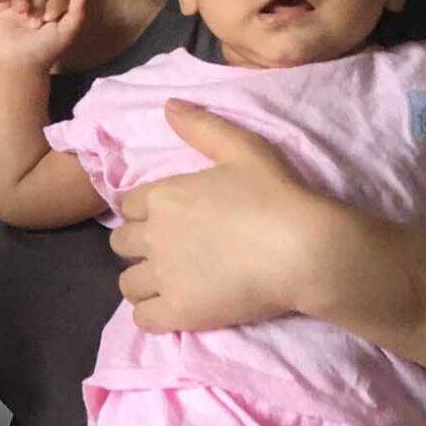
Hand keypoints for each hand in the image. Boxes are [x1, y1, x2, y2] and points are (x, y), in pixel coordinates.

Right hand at [0, 0, 87, 72]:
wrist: (19, 63)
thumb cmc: (45, 50)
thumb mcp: (66, 34)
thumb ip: (77, 15)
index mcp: (53, 15)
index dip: (54, 5)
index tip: (49, 19)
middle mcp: (37, 11)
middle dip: (37, 5)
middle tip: (35, 23)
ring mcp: (19, 11)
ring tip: (20, 12)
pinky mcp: (2, 13)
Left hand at [108, 102, 339, 332]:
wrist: (304, 249)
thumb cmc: (277, 195)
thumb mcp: (243, 148)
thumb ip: (202, 126)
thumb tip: (168, 107)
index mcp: (163, 195)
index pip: (128, 204)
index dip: (146, 212)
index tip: (168, 220)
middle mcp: (153, 235)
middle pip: (121, 243)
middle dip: (140, 246)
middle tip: (172, 252)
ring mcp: (163, 276)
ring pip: (127, 283)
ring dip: (143, 282)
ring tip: (171, 283)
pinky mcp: (178, 313)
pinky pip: (143, 319)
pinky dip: (152, 316)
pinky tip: (173, 310)